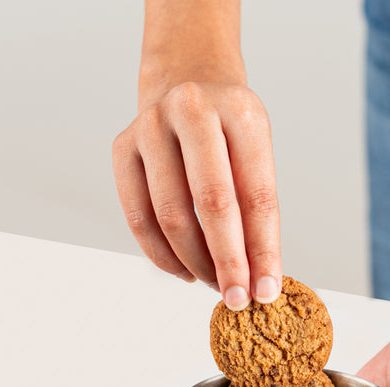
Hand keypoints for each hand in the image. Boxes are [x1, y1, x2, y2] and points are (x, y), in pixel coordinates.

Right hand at [112, 81, 281, 308]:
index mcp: (241, 112)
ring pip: (172, 216)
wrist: (185, 82)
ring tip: (213, 283)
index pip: (257, 195)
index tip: (266, 292)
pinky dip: (163, 256)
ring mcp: (151, 126)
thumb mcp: (255, 158)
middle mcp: (193, 110)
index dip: (263, 251)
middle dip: (227, 262)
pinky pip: (139, 218)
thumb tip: (259, 282)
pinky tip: (184, 271)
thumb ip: (256, 214)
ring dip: (195, 263)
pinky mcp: (122, 148)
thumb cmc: (228, 135)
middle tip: (236, 300)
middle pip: (212, 203)